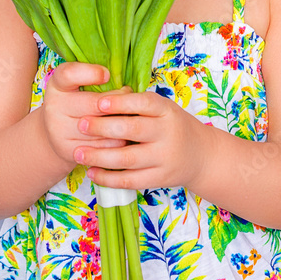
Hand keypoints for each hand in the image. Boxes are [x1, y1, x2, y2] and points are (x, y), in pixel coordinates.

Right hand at [41, 62, 127, 167]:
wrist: (56, 134)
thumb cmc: (77, 101)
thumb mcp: (78, 84)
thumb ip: (96, 78)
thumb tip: (125, 83)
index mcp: (57, 84)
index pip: (69, 74)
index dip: (90, 73)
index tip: (107, 75)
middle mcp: (53, 107)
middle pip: (94, 104)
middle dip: (118, 101)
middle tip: (130, 97)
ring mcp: (60, 131)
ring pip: (102, 127)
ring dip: (122, 122)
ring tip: (130, 116)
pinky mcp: (70, 151)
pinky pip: (103, 146)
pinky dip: (118, 140)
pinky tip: (123, 135)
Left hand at [73, 87, 208, 190]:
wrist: (201, 155)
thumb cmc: (172, 126)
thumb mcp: (163, 109)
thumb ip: (137, 105)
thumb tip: (100, 98)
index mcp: (167, 110)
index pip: (143, 103)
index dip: (121, 103)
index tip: (99, 102)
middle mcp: (167, 133)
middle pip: (133, 130)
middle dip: (103, 127)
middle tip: (81, 124)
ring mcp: (164, 157)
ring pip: (128, 158)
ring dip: (100, 156)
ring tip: (78, 153)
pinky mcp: (160, 178)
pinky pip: (130, 180)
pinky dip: (108, 178)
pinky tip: (92, 172)